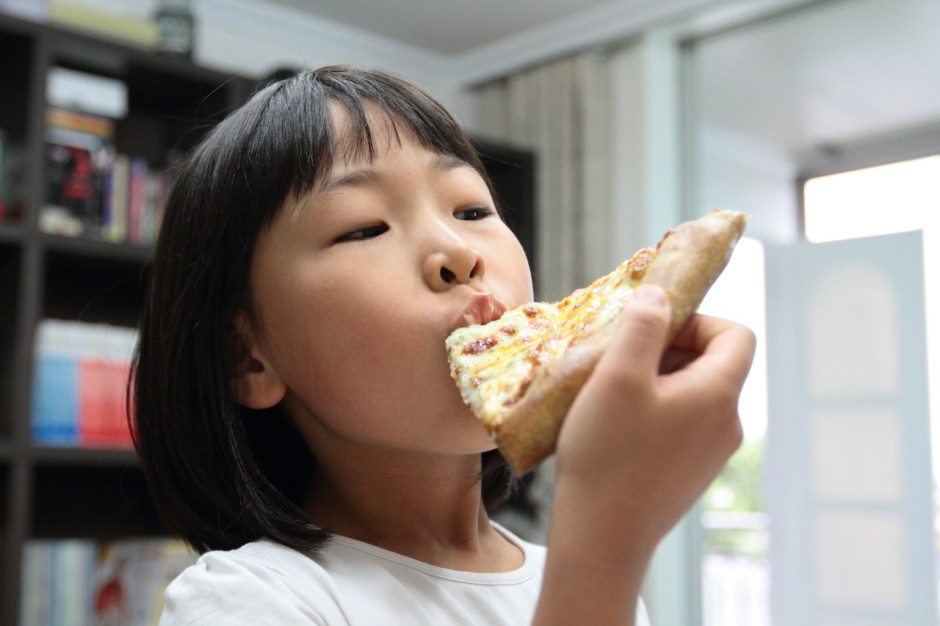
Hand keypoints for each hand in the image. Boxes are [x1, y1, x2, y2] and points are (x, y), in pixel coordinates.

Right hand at [534, 284, 755, 623]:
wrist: (602, 539)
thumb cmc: (608, 456)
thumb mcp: (617, 377)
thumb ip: (642, 327)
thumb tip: (659, 296)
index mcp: (719, 395)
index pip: (736, 334)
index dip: (698, 319)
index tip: (652, 328)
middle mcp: (726, 424)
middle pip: (714, 362)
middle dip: (669, 348)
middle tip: (622, 356)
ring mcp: (710, 454)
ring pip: (694, 393)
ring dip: (657, 379)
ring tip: (612, 391)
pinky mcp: (690, 474)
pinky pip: (682, 423)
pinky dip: (655, 410)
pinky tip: (615, 424)